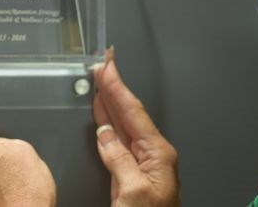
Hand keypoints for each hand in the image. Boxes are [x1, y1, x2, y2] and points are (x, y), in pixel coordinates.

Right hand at [93, 53, 179, 206]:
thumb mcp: (133, 193)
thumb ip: (119, 160)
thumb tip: (106, 136)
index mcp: (158, 154)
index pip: (134, 111)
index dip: (118, 86)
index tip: (107, 65)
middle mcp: (152, 155)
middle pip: (130, 113)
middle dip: (115, 87)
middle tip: (102, 64)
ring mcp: (142, 165)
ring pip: (123, 125)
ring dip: (110, 103)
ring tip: (99, 82)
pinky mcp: (131, 176)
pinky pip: (117, 142)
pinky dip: (108, 125)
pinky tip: (101, 116)